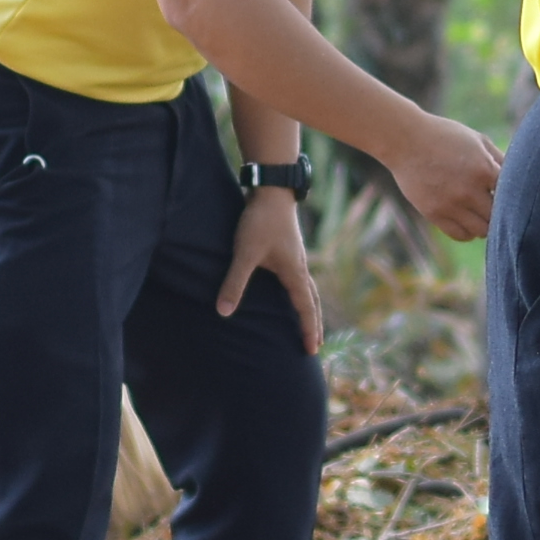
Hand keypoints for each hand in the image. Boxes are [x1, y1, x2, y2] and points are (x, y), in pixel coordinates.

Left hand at [217, 186, 323, 350]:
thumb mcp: (244, 253)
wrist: (272, 189)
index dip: (308, 330)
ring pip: (307, 288)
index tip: (312, 350)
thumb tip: (224, 312)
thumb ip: (234, 283)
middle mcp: (300, 267)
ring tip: (306, 322)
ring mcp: (296, 257)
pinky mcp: (288, 248)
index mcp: (294, 272)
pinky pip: (298, 277)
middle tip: (316, 345)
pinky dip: (299, 291)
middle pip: (312, 301)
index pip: (305, 308)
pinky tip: (289, 291)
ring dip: (308, 308)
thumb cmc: (260, 221)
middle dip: (314, 324)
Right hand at [388, 114, 503, 243]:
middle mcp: (469, 191)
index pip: (512, 195)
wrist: (405, 141)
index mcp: (483, 169)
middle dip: (501, 212)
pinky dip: (469, 232)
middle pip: (498, 217)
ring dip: (486, 224)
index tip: (508, 192)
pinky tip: (468, 221)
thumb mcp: (477, 140)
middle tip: (497, 206)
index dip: (513, 195)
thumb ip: (499, 158)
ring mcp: (451, 205)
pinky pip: (461, 235)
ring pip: (482, 231)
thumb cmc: (445, 136)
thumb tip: (519, 177)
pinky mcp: (435, 214)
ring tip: (483, 214)